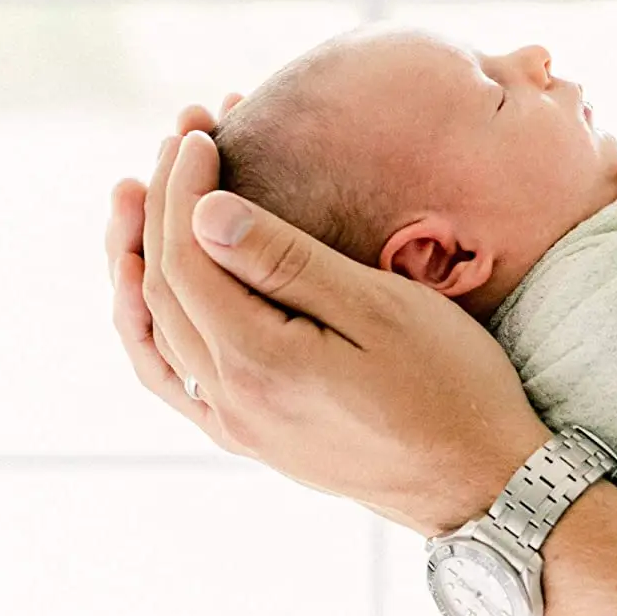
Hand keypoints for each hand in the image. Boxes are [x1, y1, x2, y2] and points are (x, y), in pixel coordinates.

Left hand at [106, 109, 549, 536]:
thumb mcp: (382, 310)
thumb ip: (290, 263)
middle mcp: (231, 400)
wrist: (481, 483)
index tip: (201, 132)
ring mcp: (236, 426)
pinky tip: (151, 296)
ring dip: (140, 258)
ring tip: (135, 201)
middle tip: (178, 137)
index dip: (184, 187)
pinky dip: (150, 326)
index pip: (188, 255)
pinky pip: (172, 377)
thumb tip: (204, 214)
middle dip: (163, 204)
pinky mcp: (252, 438)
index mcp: (260, 362)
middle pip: (163, 287)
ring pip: (156, 331)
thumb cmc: (451, 387)